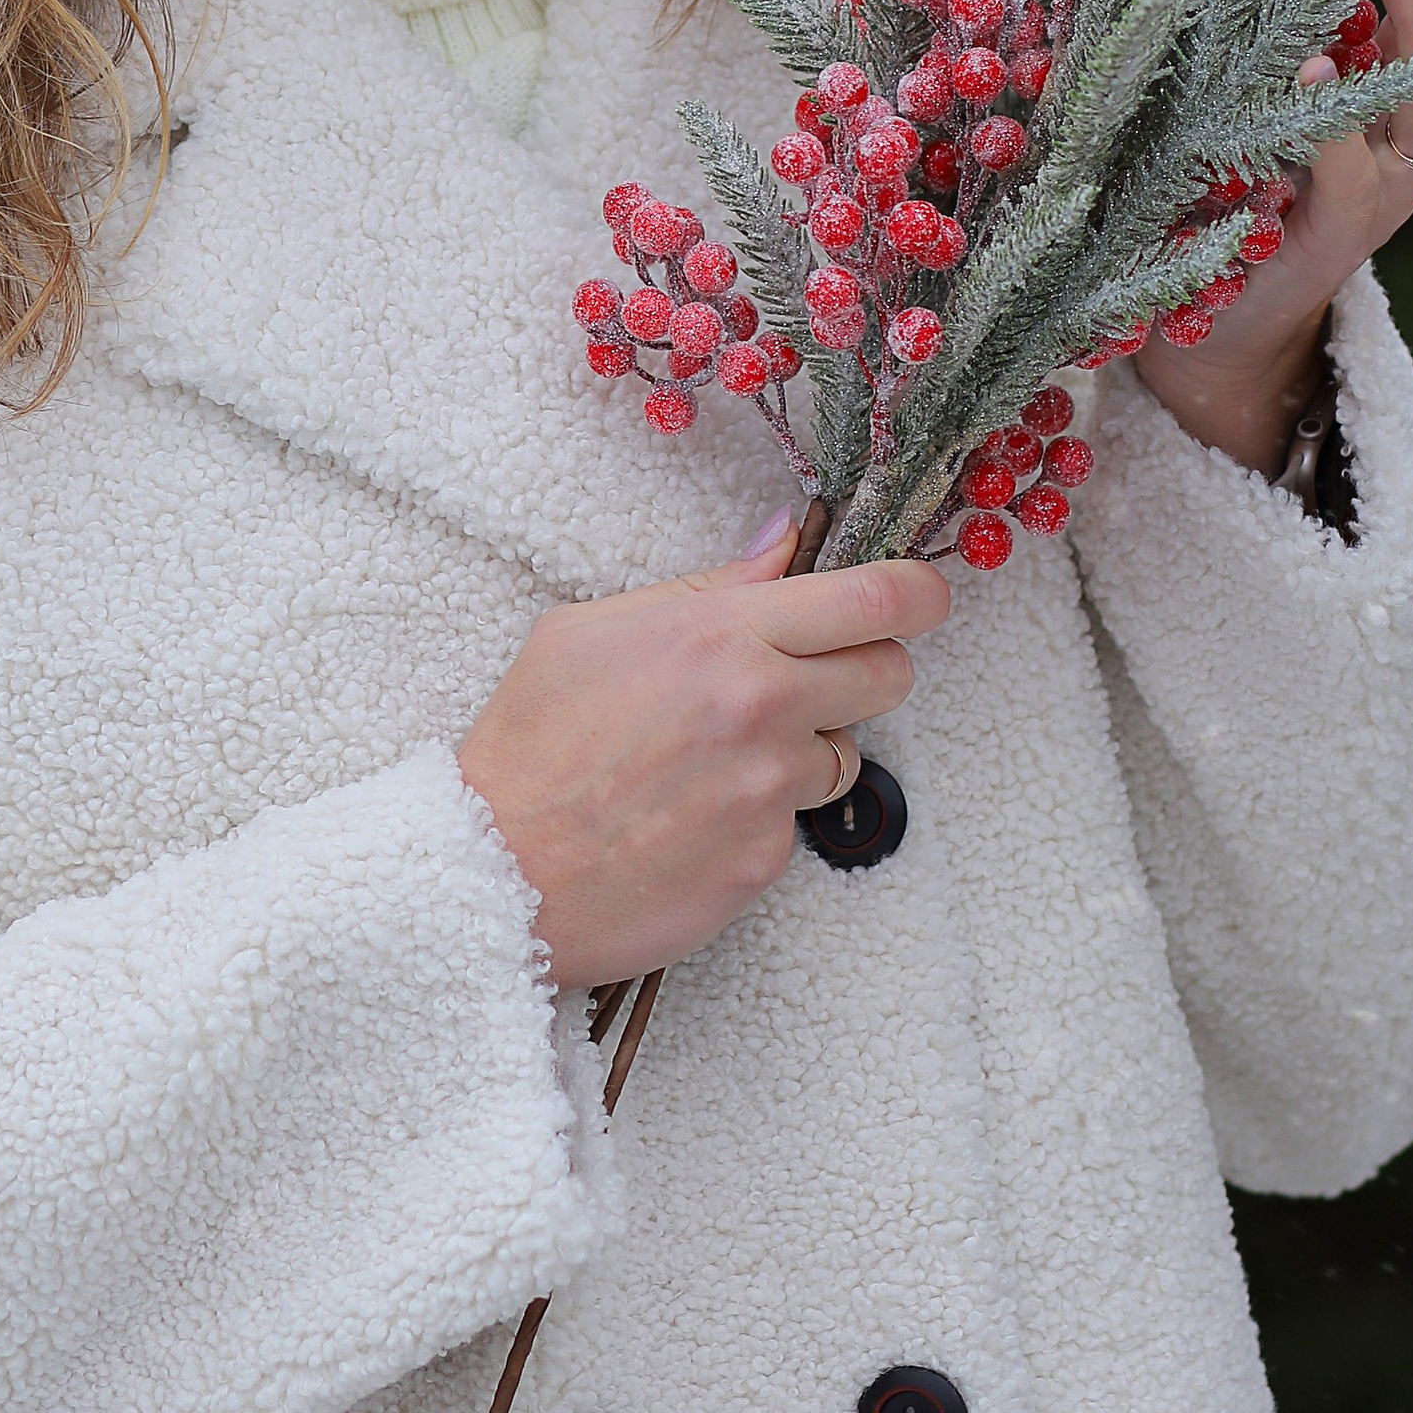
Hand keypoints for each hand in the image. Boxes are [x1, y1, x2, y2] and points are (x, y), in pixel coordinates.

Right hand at [457, 522, 952, 989]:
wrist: (493, 869)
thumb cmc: (530, 743)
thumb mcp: (592, 630)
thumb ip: (707, 587)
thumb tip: (783, 543)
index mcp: (722, 635)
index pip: (876, 598)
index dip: (917, 593)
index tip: (919, 596)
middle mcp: (760, 706)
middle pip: (892, 672)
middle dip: (865, 668)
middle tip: (809, 677)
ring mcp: (768, 789)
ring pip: (845, 752)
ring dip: (804, 750)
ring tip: (718, 760)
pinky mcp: (764, 860)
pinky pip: (797, 821)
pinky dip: (761, 815)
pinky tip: (693, 815)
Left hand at [1131, 0, 1412, 475]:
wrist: (1203, 331)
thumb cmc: (1219, 179)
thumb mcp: (1251, 80)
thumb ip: (1273, 6)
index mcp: (1402, 84)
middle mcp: (1412, 134)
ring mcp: (1383, 189)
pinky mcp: (1327, 238)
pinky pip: (1345, 170)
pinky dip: (1331, 117)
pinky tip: (1312, 66)